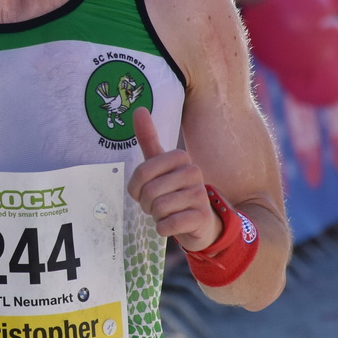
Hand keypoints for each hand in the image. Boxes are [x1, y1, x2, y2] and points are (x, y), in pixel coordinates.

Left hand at [126, 107, 220, 251]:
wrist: (200, 223)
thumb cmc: (174, 192)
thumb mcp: (160, 166)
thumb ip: (149, 139)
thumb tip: (139, 108)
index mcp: (180, 157)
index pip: (142, 172)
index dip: (136, 188)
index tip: (144, 191)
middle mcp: (193, 172)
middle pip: (149, 191)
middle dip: (146, 204)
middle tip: (156, 206)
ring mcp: (199, 194)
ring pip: (158, 208)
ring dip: (156, 216)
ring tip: (166, 214)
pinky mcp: (201, 217)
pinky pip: (168, 224)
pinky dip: (163, 229)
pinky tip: (172, 225)